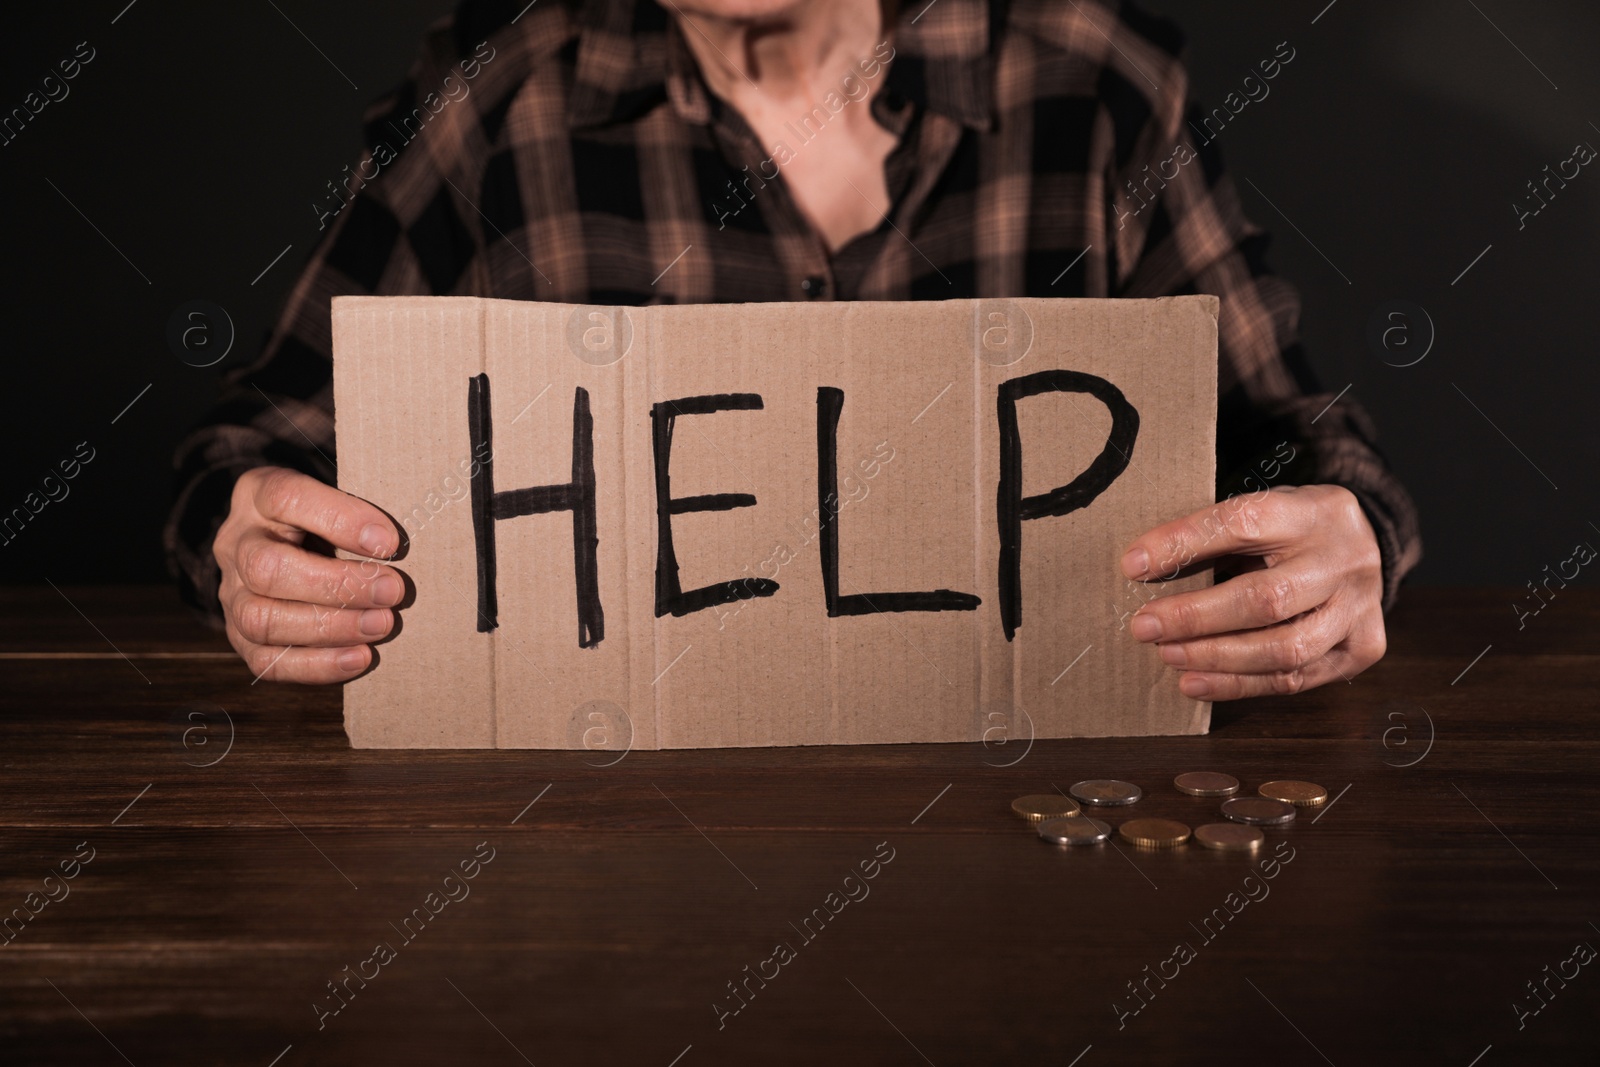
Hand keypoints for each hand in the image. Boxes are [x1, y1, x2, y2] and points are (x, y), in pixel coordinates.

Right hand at [214, 466, 402, 683]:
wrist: (286, 543)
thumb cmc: (325, 518)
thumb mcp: (336, 496)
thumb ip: (357, 512)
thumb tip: (393, 546)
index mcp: (258, 495)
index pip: (286, 498)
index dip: (339, 520)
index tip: (389, 542)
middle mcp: (236, 544)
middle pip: (267, 568)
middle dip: (338, 586)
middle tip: (392, 591)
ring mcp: (231, 594)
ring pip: (262, 619)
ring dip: (330, 628)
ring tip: (381, 625)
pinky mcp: (240, 636)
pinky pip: (266, 661)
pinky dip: (317, 665)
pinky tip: (360, 658)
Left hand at [1118, 484, 1385, 700]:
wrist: (1362, 547)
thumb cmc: (1292, 530)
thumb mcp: (1260, 512)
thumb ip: (1210, 535)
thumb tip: (1139, 567)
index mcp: (1315, 511)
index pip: (1243, 523)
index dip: (1185, 545)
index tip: (1134, 565)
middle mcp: (1345, 561)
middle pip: (1267, 598)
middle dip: (1196, 617)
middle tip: (1144, 626)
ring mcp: (1359, 608)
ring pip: (1284, 649)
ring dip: (1215, 658)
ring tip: (1167, 655)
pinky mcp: (1361, 648)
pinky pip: (1295, 678)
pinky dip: (1238, 684)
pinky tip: (1195, 682)